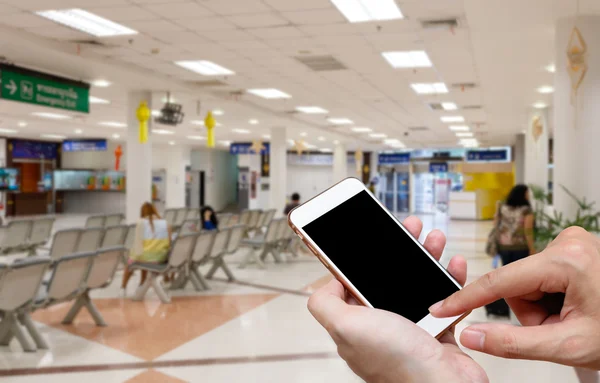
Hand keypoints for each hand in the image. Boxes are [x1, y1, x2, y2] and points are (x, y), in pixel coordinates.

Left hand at [308, 216, 487, 382]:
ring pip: (417, 283)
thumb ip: (325, 304)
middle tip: (410, 229)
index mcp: (357, 323)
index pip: (353, 283)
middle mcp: (382, 326)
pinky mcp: (438, 333)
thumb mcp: (346, 327)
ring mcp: (411, 329)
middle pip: (387, 278)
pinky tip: (453, 265)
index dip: (362, 258)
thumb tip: (325, 284)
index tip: (373, 236)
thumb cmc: (398, 362)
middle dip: (399, 251)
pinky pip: (444, 300)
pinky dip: (451, 280)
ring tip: (434, 239)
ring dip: (426, 258)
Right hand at [430, 226, 599, 369]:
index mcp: (568, 261)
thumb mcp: (568, 345)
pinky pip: (541, 275)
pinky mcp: (574, 248)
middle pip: (518, 283)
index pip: (501, 282)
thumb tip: (472, 335)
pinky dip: (550, 296)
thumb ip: (513, 343)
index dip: (466, 298)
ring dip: (541, 305)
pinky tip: (574, 304)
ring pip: (529, 281)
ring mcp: (573, 243)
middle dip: (531, 311)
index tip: (441, 308)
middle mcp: (569, 242)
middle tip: (559, 326)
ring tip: (571, 316)